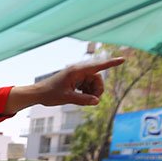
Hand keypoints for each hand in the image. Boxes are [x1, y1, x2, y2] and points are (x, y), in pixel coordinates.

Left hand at [6, 57, 124, 112]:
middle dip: (98, 89)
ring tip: (83, 100)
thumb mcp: (67, 98)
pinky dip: (87, 92)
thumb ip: (83, 100)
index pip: (98, 66)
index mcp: (77, 71)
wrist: (38, 93)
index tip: (123, 60)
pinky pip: (87, 85)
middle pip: (97, 78)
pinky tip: (80, 97)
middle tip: (93, 101)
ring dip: (92, 92)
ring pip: (93, 82)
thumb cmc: (50, 94)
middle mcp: (78, 71)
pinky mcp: (75, 80)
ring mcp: (77, 75)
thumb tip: (97, 101)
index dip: (111, 63)